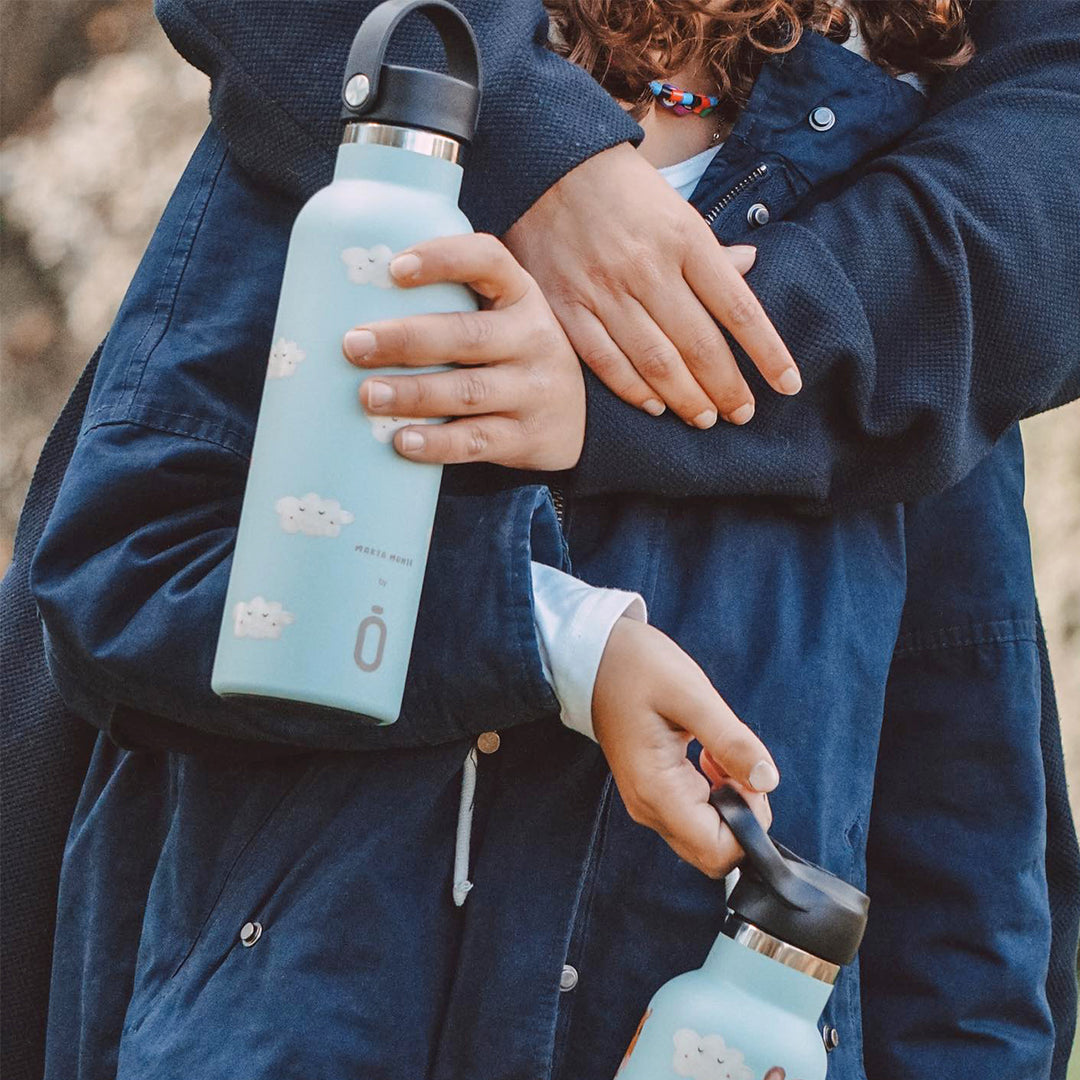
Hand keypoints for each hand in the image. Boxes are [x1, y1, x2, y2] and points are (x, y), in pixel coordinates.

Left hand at [342, 233, 584, 469]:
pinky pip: (477, 440)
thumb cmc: (515, 355)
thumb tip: (354, 301)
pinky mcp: (528, 437)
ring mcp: (535, 391)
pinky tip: (403, 441)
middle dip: (405, 340)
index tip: (395, 269)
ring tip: (368, 395)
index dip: (443, 259)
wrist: (581, 416)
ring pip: (468, 391)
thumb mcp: (503, 317)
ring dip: (413, 393)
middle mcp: (534, 338)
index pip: (488, 261)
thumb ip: (454, 304)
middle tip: (354, 345)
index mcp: (521, 295)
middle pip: (466, 335)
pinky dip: (437, 443)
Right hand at [505, 143, 799, 428]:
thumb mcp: (676, 209)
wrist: (546, 165)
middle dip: (727, 388)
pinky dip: (633, 389)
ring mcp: (604, 291)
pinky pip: (605, 361)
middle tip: (742, 415)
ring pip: (656, 361)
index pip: (739, 308)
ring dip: (686, 397)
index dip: (768, 353)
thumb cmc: (621, 191)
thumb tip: (753, 266)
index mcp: (685, 239)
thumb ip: (710, 248)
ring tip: (705, 419)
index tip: (788, 384)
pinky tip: (654, 406)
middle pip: (700, 344)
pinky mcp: (566, 308)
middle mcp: (647, 268)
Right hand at [592, 617, 776, 876]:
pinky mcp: (653, 791)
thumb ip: (731, 741)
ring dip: (730, 801)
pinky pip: (696, 815)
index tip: (748, 778)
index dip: (750, 823)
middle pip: (715, 851)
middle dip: (744, 814)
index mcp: (658, 790)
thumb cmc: (636, 668)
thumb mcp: (691, 695)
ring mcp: (649, 802)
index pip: (719, 851)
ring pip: (708, 835)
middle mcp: (650, 807)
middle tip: (736, 763)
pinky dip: (716, 793)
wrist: (593, 657)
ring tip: (720, 753)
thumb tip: (768, 781)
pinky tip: (709, 756)